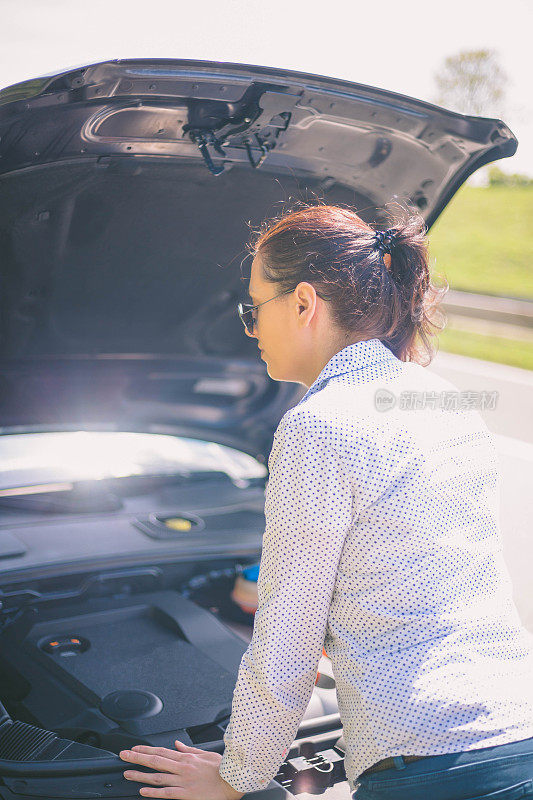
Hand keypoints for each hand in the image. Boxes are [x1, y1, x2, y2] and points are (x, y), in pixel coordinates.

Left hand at [119, 740, 244, 798]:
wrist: (232, 782)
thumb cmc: (221, 769)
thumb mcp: (205, 754)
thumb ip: (189, 749)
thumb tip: (177, 744)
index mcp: (187, 758)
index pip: (161, 752)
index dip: (146, 750)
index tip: (134, 749)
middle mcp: (182, 768)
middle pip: (155, 761)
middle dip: (137, 758)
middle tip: (124, 756)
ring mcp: (183, 781)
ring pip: (157, 777)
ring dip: (140, 775)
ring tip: (127, 774)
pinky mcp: (185, 794)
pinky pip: (166, 792)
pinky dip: (153, 791)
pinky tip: (143, 790)